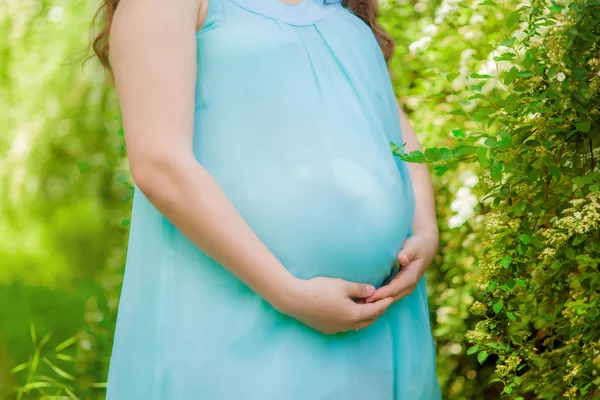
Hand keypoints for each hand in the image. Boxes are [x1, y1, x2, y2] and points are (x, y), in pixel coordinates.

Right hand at [276, 277, 394, 333]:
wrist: (295, 299)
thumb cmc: (319, 290)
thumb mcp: (342, 285)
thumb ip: (359, 289)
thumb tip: (372, 291)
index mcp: (353, 314)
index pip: (374, 310)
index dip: (383, 303)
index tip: (391, 297)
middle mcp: (346, 325)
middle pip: (367, 320)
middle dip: (376, 311)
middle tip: (382, 302)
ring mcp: (335, 328)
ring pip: (356, 325)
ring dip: (364, 316)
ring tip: (367, 306)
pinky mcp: (326, 328)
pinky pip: (345, 326)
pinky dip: (353, 319)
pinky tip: (350, 312)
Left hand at [365, 231, 438, 303]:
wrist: (425, 247)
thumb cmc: (418, 245)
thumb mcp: (414, 247)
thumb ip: (407, 253)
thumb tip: (401, 258)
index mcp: (411, 277)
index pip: (395, 288)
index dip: (383, 293)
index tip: (370, 296)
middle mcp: (408, 286)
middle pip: (390, 297)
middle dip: (376, 302)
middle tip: (360, 304)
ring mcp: (403, 288)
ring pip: (388, 299)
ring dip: (376, 302)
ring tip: (360, 304)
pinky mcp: (398, 286)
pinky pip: (387, 295)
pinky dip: (377, 298)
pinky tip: (365, 299)